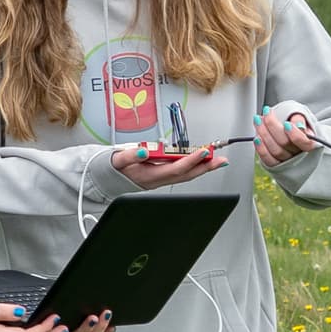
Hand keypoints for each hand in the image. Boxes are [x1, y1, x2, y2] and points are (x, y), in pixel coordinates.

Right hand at [110, 142, 224, 189]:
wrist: (109, 180)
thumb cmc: (116, 168)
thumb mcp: (118, 160)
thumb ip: (130, 156)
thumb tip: (142, 151)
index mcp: (151, 176)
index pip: (176, 168)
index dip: (191, 160)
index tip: (204, 152)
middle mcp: (159, 179)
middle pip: (187, 174)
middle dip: (205, 167)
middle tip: (221, 160)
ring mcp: (163, 179)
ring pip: (187, 174)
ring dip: (203, 167)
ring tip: (217, 159)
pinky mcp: (163, 175)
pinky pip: (183, 172)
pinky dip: (194, 166)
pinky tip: (202, 161)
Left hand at [253, 103, 320, 167]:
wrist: (292, 134)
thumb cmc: (297, 125)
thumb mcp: (302, 117)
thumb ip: (300, 119)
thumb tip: (298, 126)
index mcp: (309, 144)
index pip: (304, 142)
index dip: (295, 134)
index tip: (286, 124)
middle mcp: (299, 155)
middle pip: (285, 143)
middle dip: (272, 126)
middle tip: (266, 112)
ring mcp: (287, 162)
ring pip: (275, 151)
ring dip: (263, 134)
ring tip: (258, 120)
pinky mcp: (276, 165)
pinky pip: (268, 160)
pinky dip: (261, 149)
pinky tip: (256, 138)